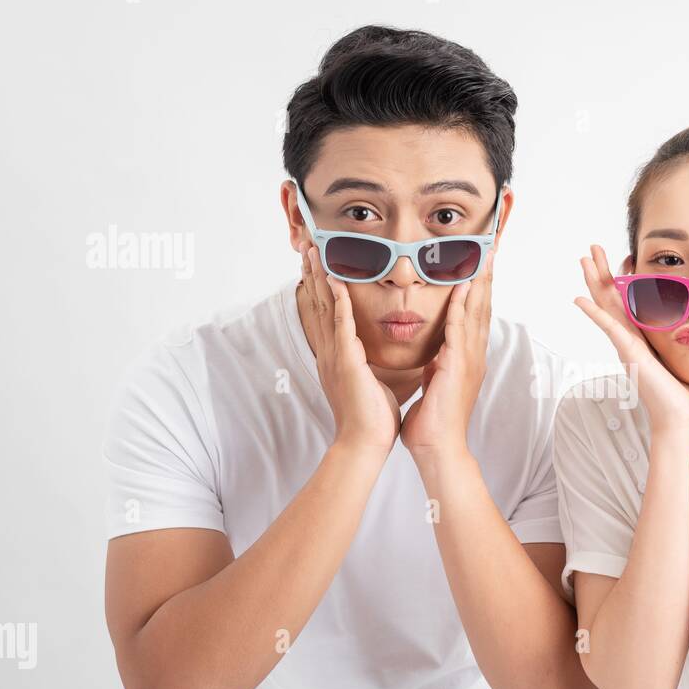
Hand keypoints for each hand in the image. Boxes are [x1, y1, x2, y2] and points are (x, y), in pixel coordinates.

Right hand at [302, 244, 400, 452]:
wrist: (365, 442)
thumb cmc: (372, 418)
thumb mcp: (370, 382)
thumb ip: (370, 365)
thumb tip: (382, 356)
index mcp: (337, 357)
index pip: (327, 313)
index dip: (322, 287)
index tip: (319, 264)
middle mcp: (331, 352)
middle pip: (318, 303)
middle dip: (313, 274)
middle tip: (307, 246)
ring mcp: (336, 355)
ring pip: (325, 307)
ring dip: (320, 278)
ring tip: (314, 252)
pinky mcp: (347, 361)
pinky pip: (341, 325)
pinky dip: (338, 302)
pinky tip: (337, 281)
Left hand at [401, 253, 492, 458]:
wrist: (438, 448)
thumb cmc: (434, 422)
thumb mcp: (437, 385)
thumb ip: (439, 365)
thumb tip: (436, 355)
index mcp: (469, 360)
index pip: (477, 317)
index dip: (480, 290)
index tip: (481, 266)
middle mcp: (475, 356)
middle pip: (484, 308)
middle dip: (486, 279)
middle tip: (490, 251)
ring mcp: (469, 360)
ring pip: (476, 313)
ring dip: (479, 283)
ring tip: (483, 258)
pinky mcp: (457, 366)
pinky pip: (459, 328)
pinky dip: (461, 305)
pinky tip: (462, 286)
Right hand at [574, 244, 688, 438]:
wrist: (682, 419)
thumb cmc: (687, 393)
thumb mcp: (685, 354)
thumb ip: (687, 336)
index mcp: (643, 338)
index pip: (628, 301)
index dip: (621, 278)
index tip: (622, 255)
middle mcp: (630, 340)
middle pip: (610, 298)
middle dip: (601, 272)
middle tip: (592, 248)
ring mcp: (626, 346)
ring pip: (606, 307)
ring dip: (594, 282)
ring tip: (583, 259)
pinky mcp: (629, 355)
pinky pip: (608, 329)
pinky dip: (594, 314)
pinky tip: (580, 300)